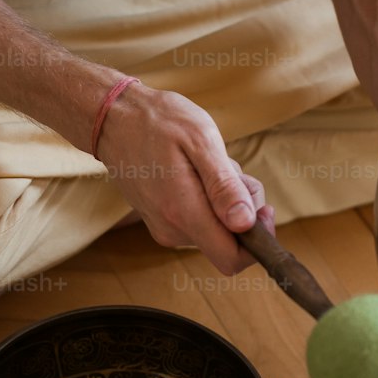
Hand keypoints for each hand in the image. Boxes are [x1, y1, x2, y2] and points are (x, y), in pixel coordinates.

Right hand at [97, 81, 275, 274]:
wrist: (114, 118)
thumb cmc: (158, 122)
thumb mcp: (200, 141)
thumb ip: (224, 187)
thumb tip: (245, 224)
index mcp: (183, 213)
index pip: (231, 259)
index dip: (257, 241)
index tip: (263, 210)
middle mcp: (173, 230)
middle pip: (229, 242)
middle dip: (243, 210)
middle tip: (231, 169)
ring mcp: (165, 228)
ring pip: (216, 230)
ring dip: (225, 201)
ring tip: (208, 164)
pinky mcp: (161, 222)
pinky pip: (200, 221)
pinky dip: (209, 200)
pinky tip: (196, 171)